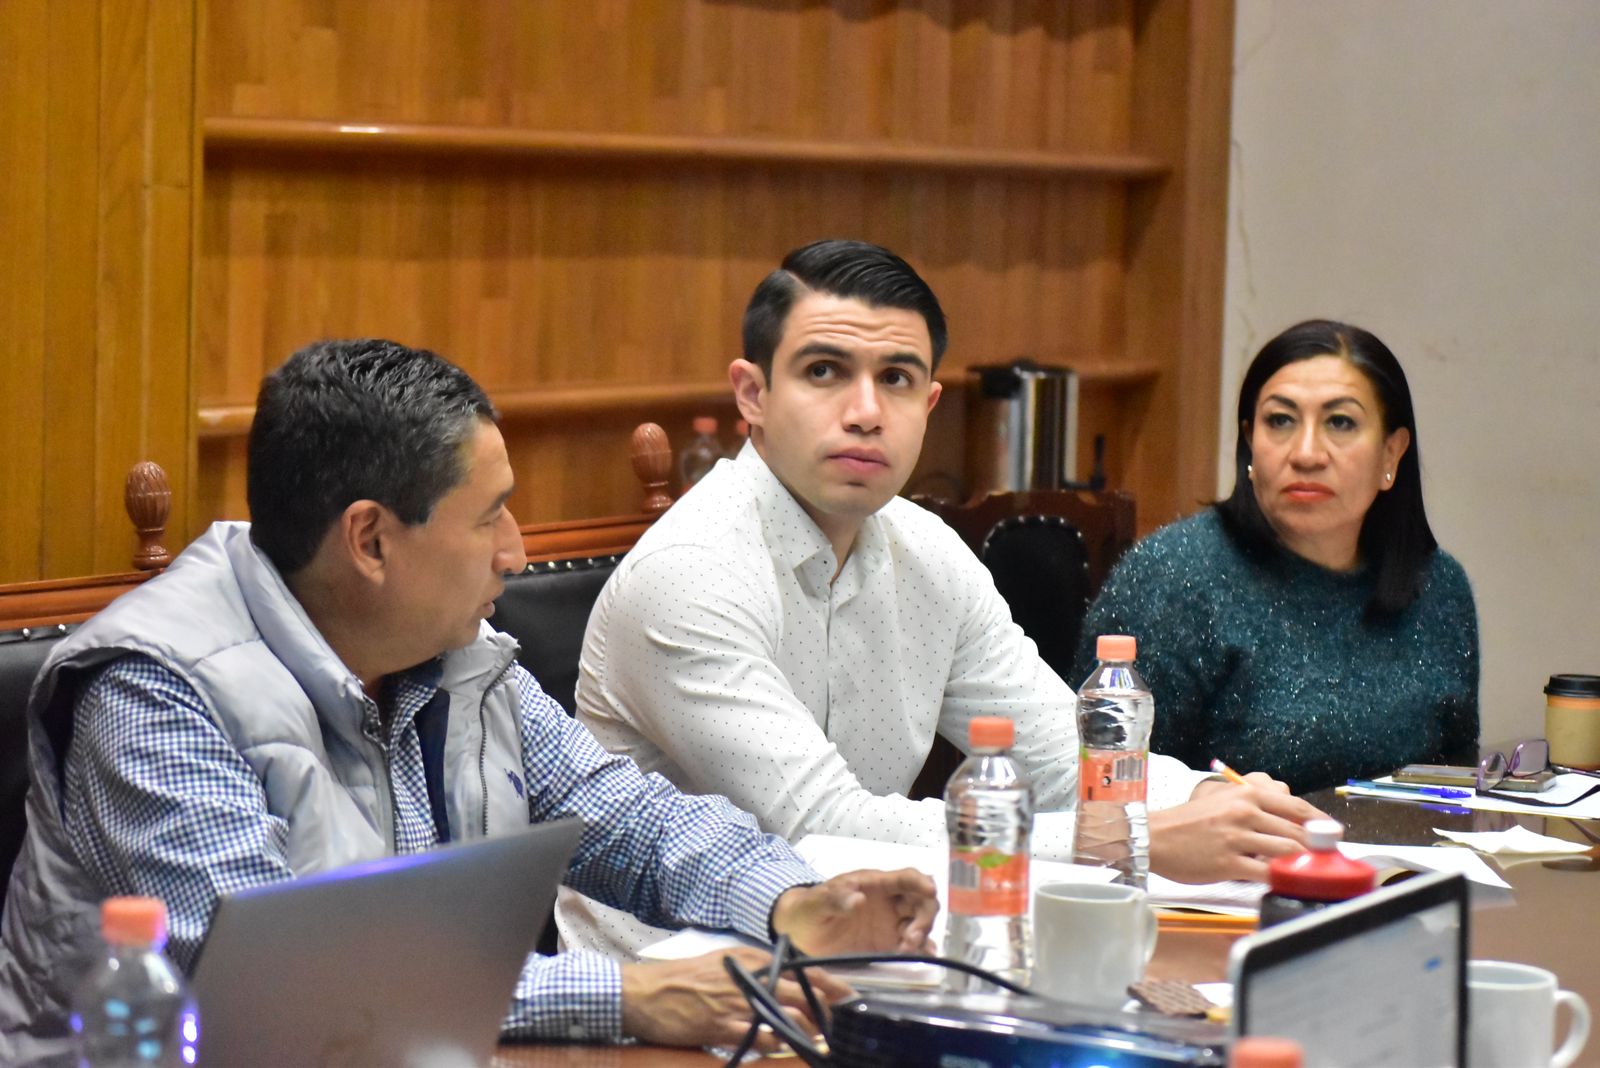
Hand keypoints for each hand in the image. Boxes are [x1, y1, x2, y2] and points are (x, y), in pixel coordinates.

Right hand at [619, 945, 851, 1049]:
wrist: (644, 993)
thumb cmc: (682, 978)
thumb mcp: (722, 961)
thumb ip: (753, 969)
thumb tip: (783, 980)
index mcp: (751, 958)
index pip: (803, 969)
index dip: (829, 984)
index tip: (847, 996)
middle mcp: (749, 977)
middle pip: (804, 996)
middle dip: (825, 1014)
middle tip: (834, 1027)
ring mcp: (737, 1004)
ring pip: (789, 1020)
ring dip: (806, 1035)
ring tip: (815, 1044)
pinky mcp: (723, 1028)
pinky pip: (761, 1040)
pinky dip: (775, 1047)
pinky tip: (779, 1049)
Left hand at [770, 867, 938, 956]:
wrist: (799, 933)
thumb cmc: (808, 909)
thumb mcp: (817, 902)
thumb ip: (835, 899)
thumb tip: (858, 899)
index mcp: (874, 884)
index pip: (905, 877)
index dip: (920, 881)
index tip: (930, 890)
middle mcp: (888, 902)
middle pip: (921, 901)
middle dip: (924, 917)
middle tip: (911, 937)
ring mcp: (890, 923)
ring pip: (920, 923)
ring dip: (921, 935)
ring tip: (904, 950)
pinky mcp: (887, 943)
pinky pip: (912, 944)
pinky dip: (920, 949)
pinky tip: (918, 957)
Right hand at [1148, 777, 1326, 882]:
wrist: (1155, 837)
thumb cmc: (1187, 820)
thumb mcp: (1221, 798)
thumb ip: (1252, 802)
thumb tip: (1286, 811)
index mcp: (1245, 795)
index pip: (1296, 808)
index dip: (1320, 823)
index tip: (1333, 833)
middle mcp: (1244, 813)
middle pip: (1296, 832)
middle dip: (1318, 847)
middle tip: (1329, 858)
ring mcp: (1236, 839)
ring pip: (1286, 852)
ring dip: (1304, 864)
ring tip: (1314, 872)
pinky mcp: (1228, 863)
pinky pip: (1265, 873)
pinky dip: (1281, 878)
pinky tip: (1288, 882)